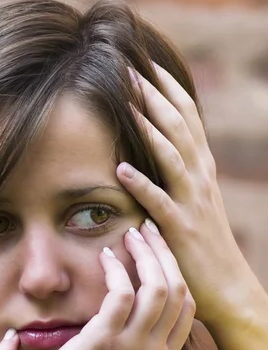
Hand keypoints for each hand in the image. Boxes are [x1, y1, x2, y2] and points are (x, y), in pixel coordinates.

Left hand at [23, 226, 194, 349]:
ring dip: (146, 254)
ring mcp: (133, 347)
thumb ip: (141, 349)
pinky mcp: (105, 340)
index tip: (159, 251)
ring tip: (130, 235)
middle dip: (164, 254)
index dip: (175, 272)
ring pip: (156, 288)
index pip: (186, 307)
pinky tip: (105, 256)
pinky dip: (116, 270)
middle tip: (147, 230)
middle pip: (177, 290)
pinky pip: (121, 294)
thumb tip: (138, 316)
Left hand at [116, 63, 250, 326]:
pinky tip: (121, 169)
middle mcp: (200, 178)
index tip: (147, 63)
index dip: (169, 88)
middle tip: (131, 67)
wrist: (229, 287)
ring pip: (172, 155)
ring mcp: (193, 202)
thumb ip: (180, 172)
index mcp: (202, 168)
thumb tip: (156, 146)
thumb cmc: (205, 243)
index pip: (187, 117)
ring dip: (149, 127)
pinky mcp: (181, 229)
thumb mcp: (196, 199)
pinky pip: (160, 203)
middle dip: (156, 95)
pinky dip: (141, 184)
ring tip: (126, 103)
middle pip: (179, 127)